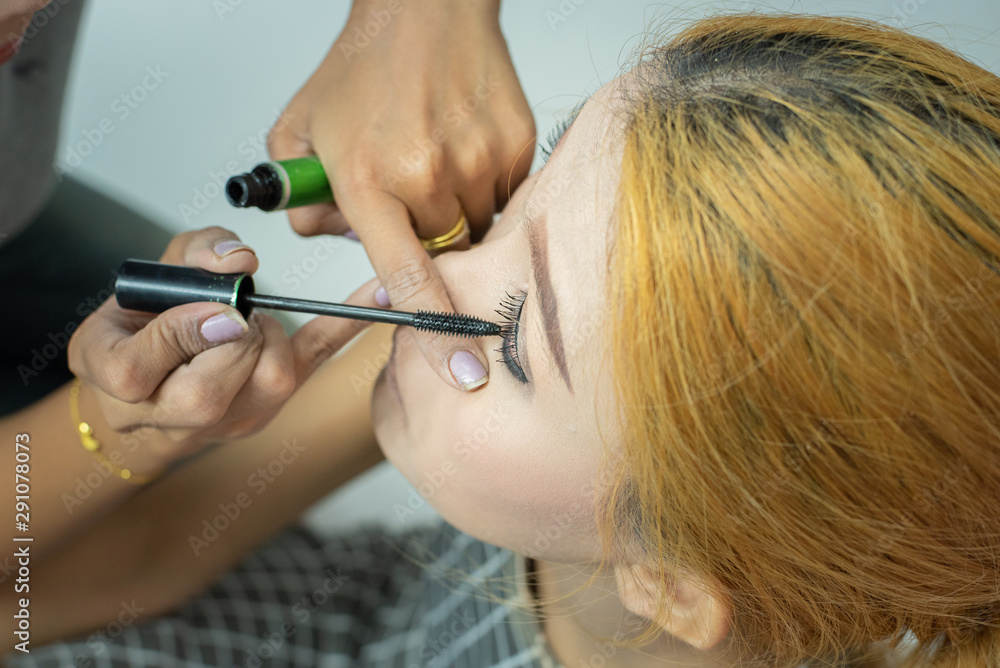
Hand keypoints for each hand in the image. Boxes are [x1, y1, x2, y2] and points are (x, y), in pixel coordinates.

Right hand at [66, 227, 375, 468]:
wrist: (154, 393)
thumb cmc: (143, 326)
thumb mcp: (143, 280)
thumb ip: (187, 257)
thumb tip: (240, 260)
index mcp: (123, 382)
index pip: (140, 369)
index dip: (179, 332)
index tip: (206, 307)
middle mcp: (176, 414)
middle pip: (209, 389)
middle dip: (231, 336)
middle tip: (233, 312)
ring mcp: (232, 417)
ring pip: (269, 380)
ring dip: (269, 335)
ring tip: (248, 319)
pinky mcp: (274, 402)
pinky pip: (315, 358)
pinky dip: (346, 324)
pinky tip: (376, 293)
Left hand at [268, 0, 534, 389]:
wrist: (425, 9)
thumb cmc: (362, 68)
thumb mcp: (298, 132)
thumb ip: (298, 199)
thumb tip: (327, 239)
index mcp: (367, 178)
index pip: (404, 276)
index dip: (432, 331)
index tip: (460, 369)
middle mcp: (428, 174)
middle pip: (439, 254)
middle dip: (422, 238)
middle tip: (405, 188)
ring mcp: (479, 159)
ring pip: (474, 227)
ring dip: (453, 211)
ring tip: (431, 154)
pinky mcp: (516, 146)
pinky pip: (503, 198)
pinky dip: (481, 185)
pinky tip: (459, 144)